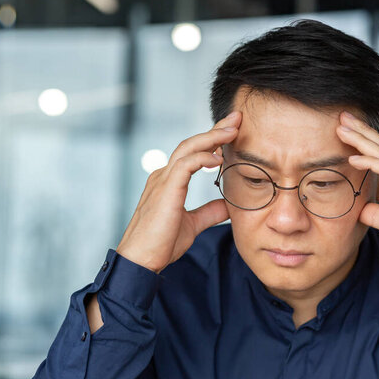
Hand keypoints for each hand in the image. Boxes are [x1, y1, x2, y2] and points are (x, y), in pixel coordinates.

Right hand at [116, 112, 241, 272]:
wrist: (140, 261)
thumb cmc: (161, 244)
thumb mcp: (193, 224)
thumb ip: (209, 212)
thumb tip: (228, 205)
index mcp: (169, 181)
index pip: (193, 152)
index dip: (213, 140)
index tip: (233, 131)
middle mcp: (164, 175)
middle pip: (192, 143)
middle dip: (216, 129)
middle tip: (237, 117)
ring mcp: (162, 180)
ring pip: (188, 148)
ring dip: (212, 137)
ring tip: (233, 129)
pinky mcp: (165, 190)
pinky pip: (185, 166)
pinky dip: (202, 158)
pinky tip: (218, 157)